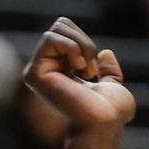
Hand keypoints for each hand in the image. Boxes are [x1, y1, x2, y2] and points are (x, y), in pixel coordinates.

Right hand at [24, 18, 134, 136]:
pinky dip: (71, 48)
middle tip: (92, 68)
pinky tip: (79, 70)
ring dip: (81, 45)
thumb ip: (109, 71)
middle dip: (83, 40)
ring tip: (87, 70)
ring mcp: (38, 71)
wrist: (104, 123)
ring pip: (56, 29)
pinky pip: (50, 38)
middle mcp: (46, 69)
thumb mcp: (114, 85)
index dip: (85, 41)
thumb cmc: (111, 111)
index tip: (95, 69)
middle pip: (60, 25)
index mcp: (62, 71)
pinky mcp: (34, 73)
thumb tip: (106, 53)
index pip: (66, 31)